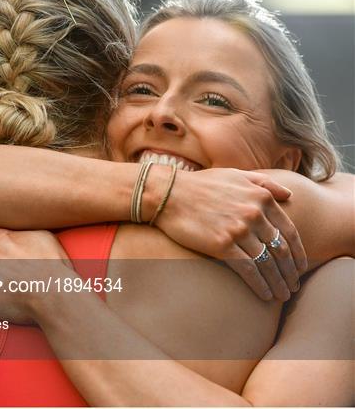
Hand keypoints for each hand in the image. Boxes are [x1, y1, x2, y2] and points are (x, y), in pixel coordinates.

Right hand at [154, 168, 307, 300]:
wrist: (169, 193)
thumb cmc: (201, 184)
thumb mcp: (236, 174)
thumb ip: (264, 183)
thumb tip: (289, 195)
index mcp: (261, 197)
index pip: (289, 231)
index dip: (298, 253)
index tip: (301, 266)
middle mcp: (254, 213)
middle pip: (282, 250)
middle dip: (291, 272)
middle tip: (294, 286)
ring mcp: (239, 229)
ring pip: (268, 263)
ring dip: (278, 282)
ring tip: (282, 295)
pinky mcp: (223, 245)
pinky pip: (250, 270)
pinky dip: (261, 285)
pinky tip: (265, 295)